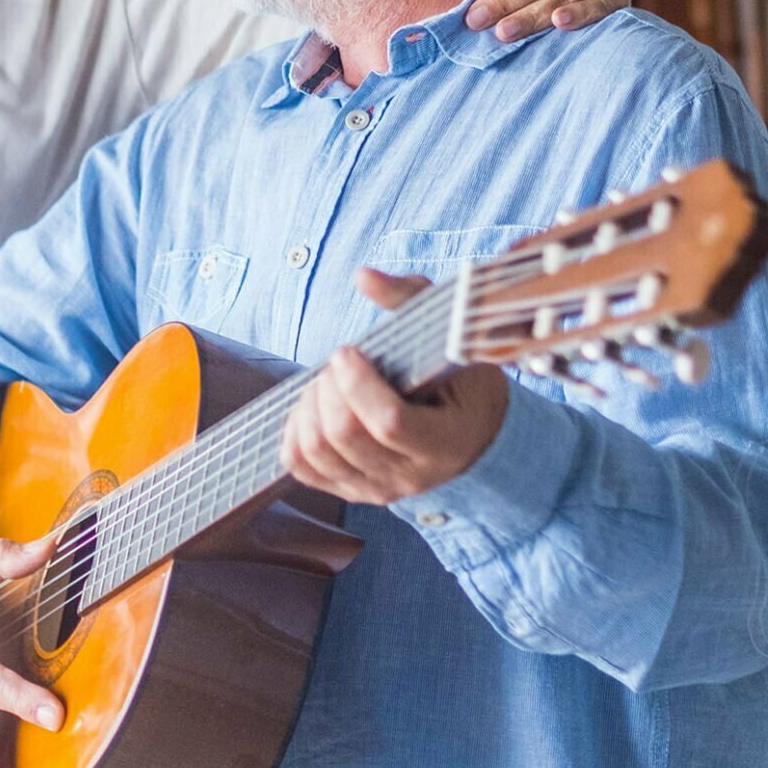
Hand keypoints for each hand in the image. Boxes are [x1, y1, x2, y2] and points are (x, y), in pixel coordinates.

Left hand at [283, 269, 510, 505]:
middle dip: (329, 388)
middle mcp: (411, 476)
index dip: (357, 383)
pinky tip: (315, 405)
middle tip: (339, 363)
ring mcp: (377, 489)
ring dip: (309, 406)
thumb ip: (410, 300)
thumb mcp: (452, 337)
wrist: (472, 436)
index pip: (389, 423)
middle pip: (343, 436)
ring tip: (328, 382)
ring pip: (317, 452)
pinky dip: (295, 431)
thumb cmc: (461, 381)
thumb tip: (364, 276)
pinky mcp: (349, 491)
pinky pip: (300, 468)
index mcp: (446, 441)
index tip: (348, 350)